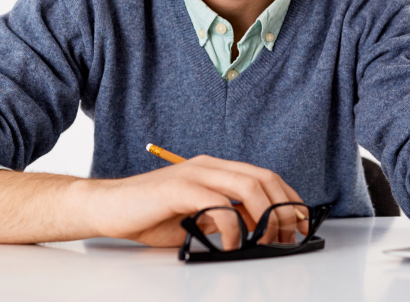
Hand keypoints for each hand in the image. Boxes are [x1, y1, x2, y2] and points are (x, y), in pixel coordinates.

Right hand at [81, 155, 308, 249]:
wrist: (108, 207)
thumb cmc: (150, 214)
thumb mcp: (197, 218)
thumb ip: (225, 218)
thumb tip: (257, 229)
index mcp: (215, 170)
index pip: (265, 177)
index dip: (288, 199)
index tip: (301, 224)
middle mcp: (209, 166)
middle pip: (263, 178)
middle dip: (284, 209)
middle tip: (290, 237)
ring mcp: (194, 174)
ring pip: (247, 186)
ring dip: (264, 217)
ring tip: (265, 241)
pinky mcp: (179, 188)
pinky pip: (218, 203)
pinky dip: (233, 226)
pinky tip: (232, 243)